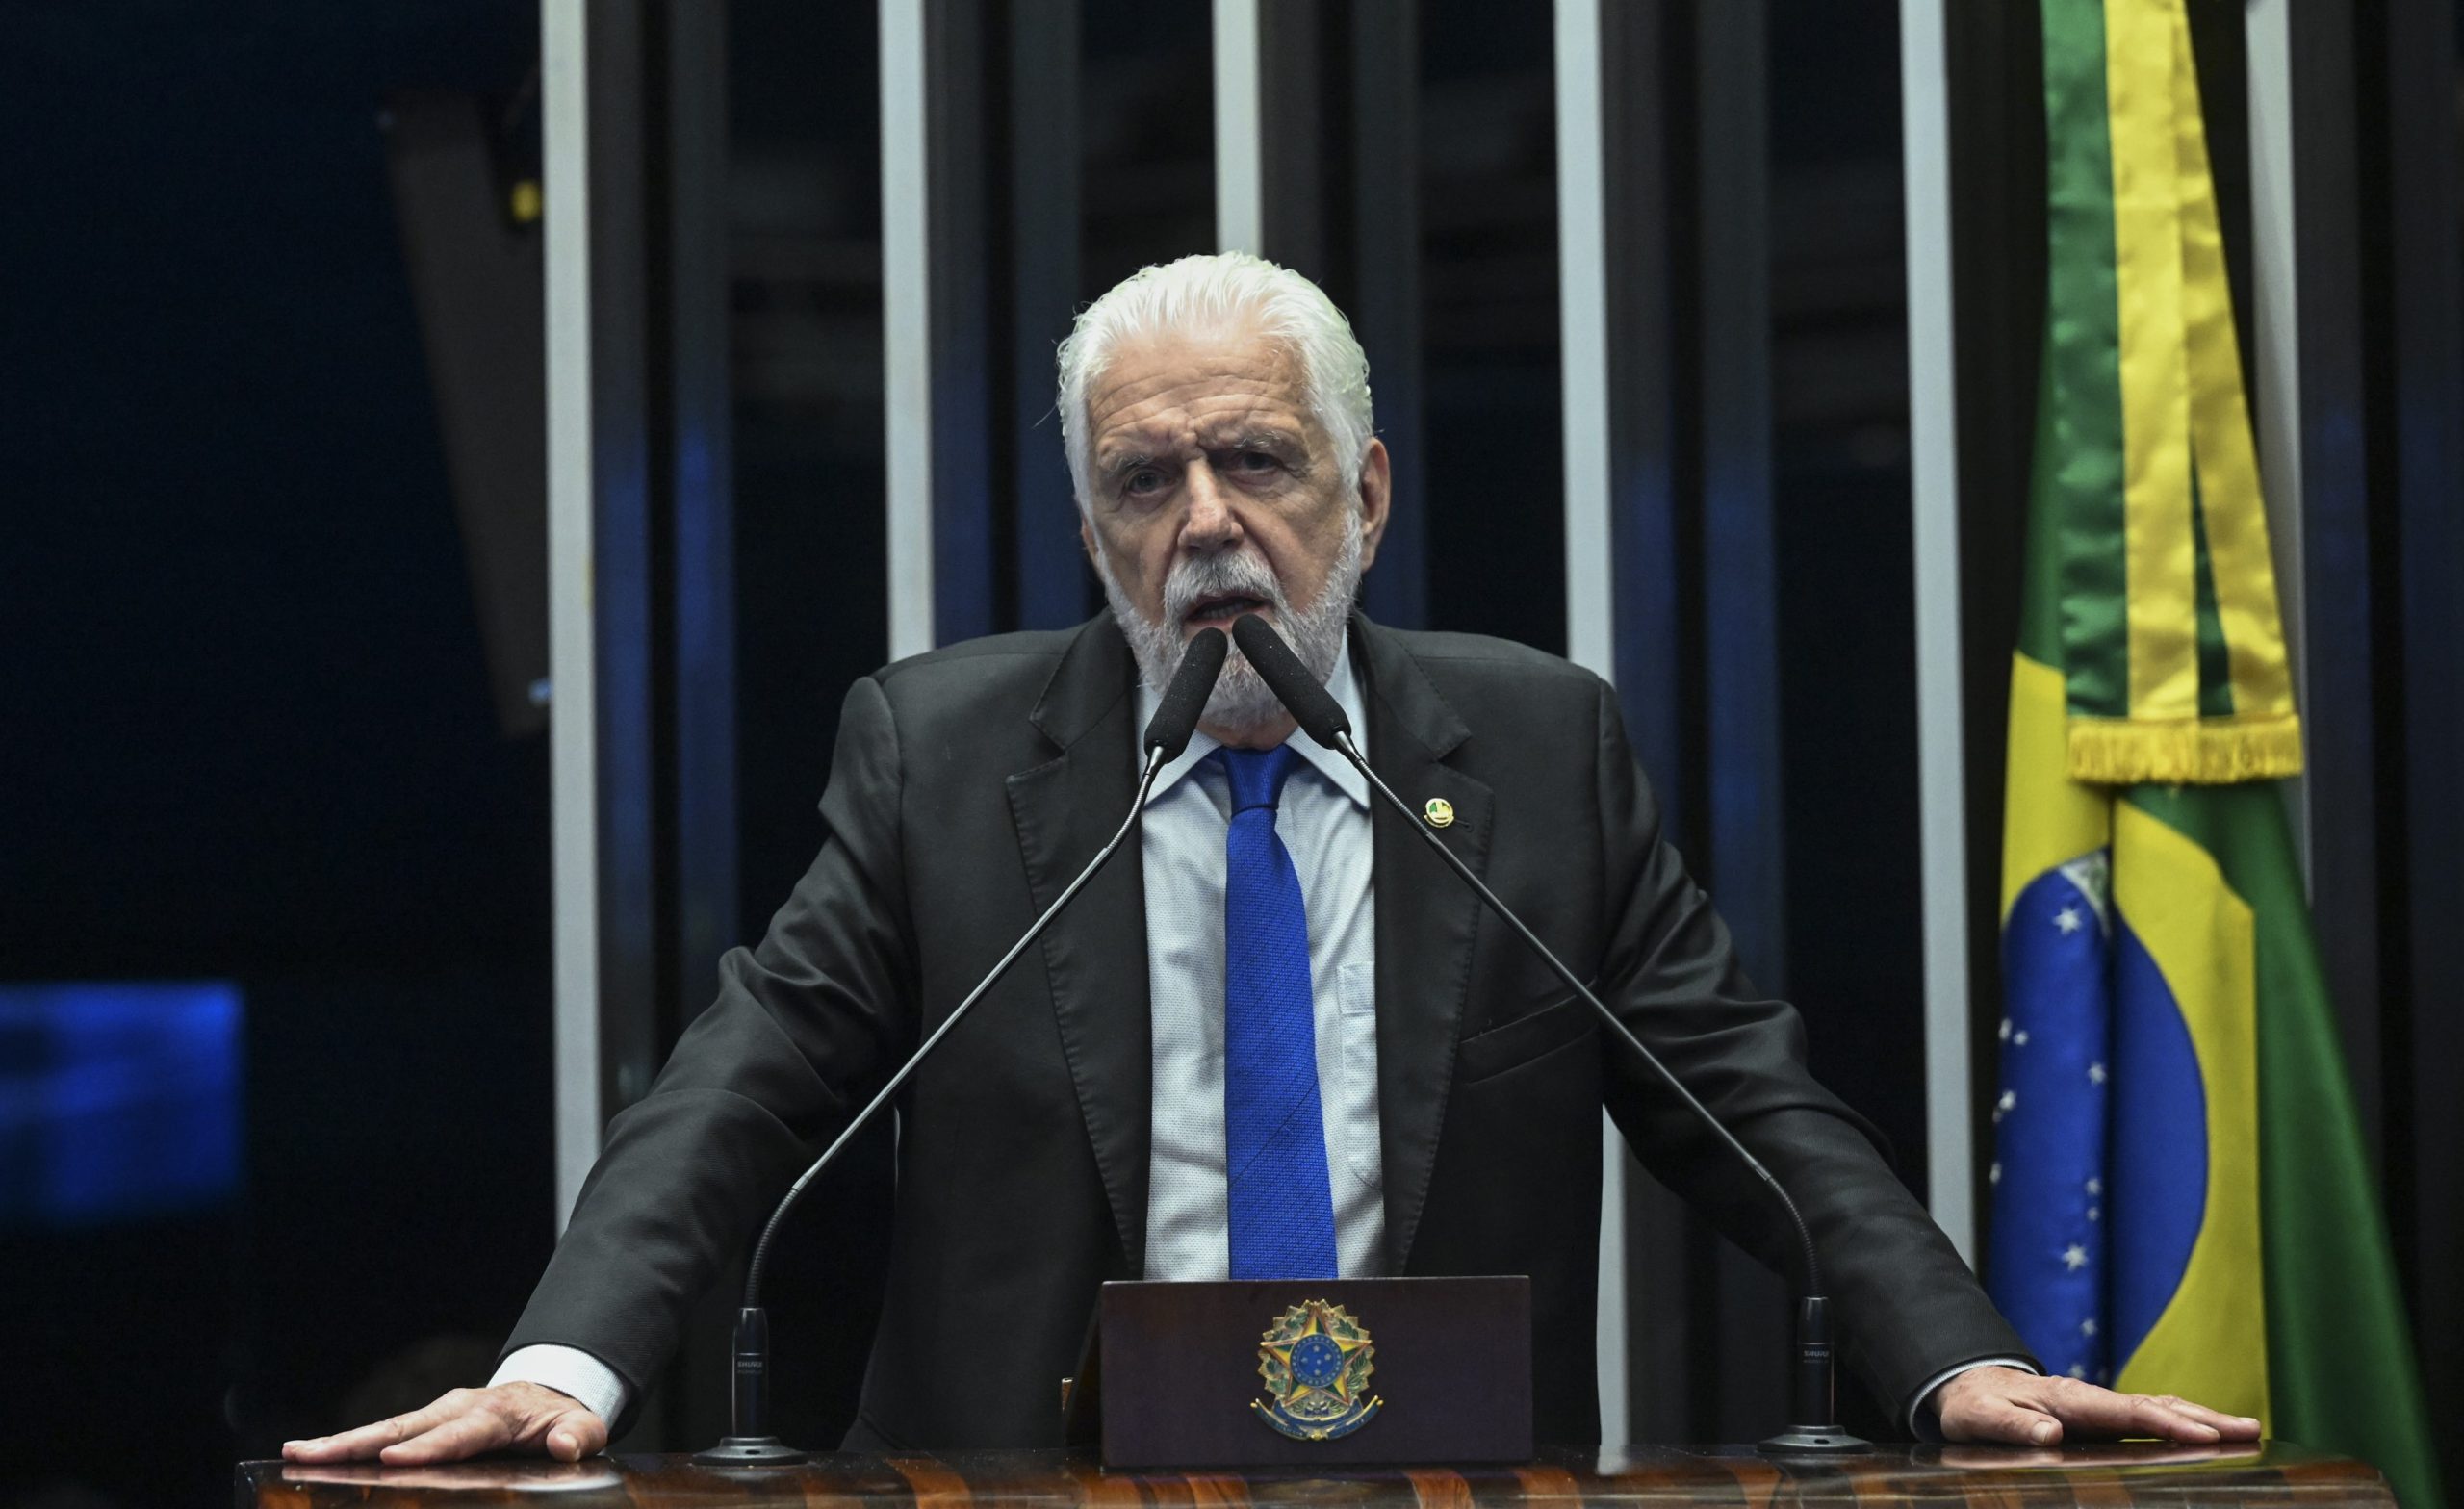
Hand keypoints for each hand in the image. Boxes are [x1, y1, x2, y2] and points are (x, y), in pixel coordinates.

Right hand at [281, 1382, 607, 1464]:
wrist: (548, 1396)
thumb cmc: (562, 1420)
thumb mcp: (582, 1427)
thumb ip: (578, 1437)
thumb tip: (564, 1447)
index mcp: (494, 1414)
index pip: (459, 1433)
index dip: (429, 1447)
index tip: (396, 1458)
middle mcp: (456, 1408)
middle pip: (403, 1428)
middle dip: (357, 1442)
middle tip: (310, 1453)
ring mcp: (435, 1415)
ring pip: (383, 1430)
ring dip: (339, 1444)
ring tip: (294, 1453)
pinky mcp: (422, 1425)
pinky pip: (382, 1437)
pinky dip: (348, 1448)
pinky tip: (310, 1459)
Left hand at [1936, 1366, 2262, 1445]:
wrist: (1967, 1386)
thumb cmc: (1974, 1406)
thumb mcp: (1982, 1419)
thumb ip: (2014, 1425)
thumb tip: (2051, 1433)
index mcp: (2069, 1398)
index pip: (2126, 1411)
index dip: (2166, 1423)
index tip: (2206, 1435)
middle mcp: (2091, 1398)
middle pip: (2156, 1406)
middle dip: (2204, 1418)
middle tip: (2250, 1429)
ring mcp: (2100, 1405)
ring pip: (2159, 1408)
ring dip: (2202, 1418)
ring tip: (2247, 1429)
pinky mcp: (2101, 1417)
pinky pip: (2149, 1417)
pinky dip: (2181, 1422)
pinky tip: (2207, 1433)